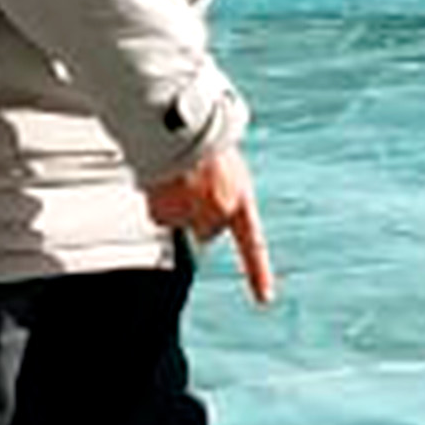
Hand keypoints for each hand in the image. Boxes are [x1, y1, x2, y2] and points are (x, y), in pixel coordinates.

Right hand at [145, 143, 276, 304]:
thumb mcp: (229, 170)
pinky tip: (164, 180)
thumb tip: (210, 221)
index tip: (264, 298)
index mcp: (240, 200)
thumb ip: (226, 196)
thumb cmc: (206, 142)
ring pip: (182, 222)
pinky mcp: (166, 213)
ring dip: (179, 205)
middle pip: (208, 230)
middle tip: (196, 185)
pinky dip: (160, 202)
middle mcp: (218, 212)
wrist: (180, 126)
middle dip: (201, 214)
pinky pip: (161, 216)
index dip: (258, 274)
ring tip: (180, 176)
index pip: (253, 245)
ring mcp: (191, 214)